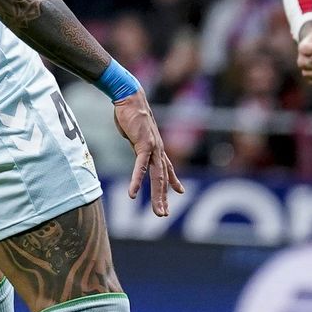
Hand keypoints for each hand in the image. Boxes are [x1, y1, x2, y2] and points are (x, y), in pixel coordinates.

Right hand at [113, 91, 183, 216]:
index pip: (167, 168)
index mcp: (156, 148)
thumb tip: (137, 145)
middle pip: (162, 178)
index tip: (180, 192)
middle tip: (164, 214)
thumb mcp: (136, 133)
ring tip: (159, 212)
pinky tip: (132, 194)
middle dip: (163, 198)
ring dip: (158, 197)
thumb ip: (139, 143)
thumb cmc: (131, 114)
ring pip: (156, 177)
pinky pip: (140, 167)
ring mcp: (153, 148)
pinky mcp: (143, 144)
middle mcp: (158, 150)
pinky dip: (137, 181)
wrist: (130, 97)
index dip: (174, 181)